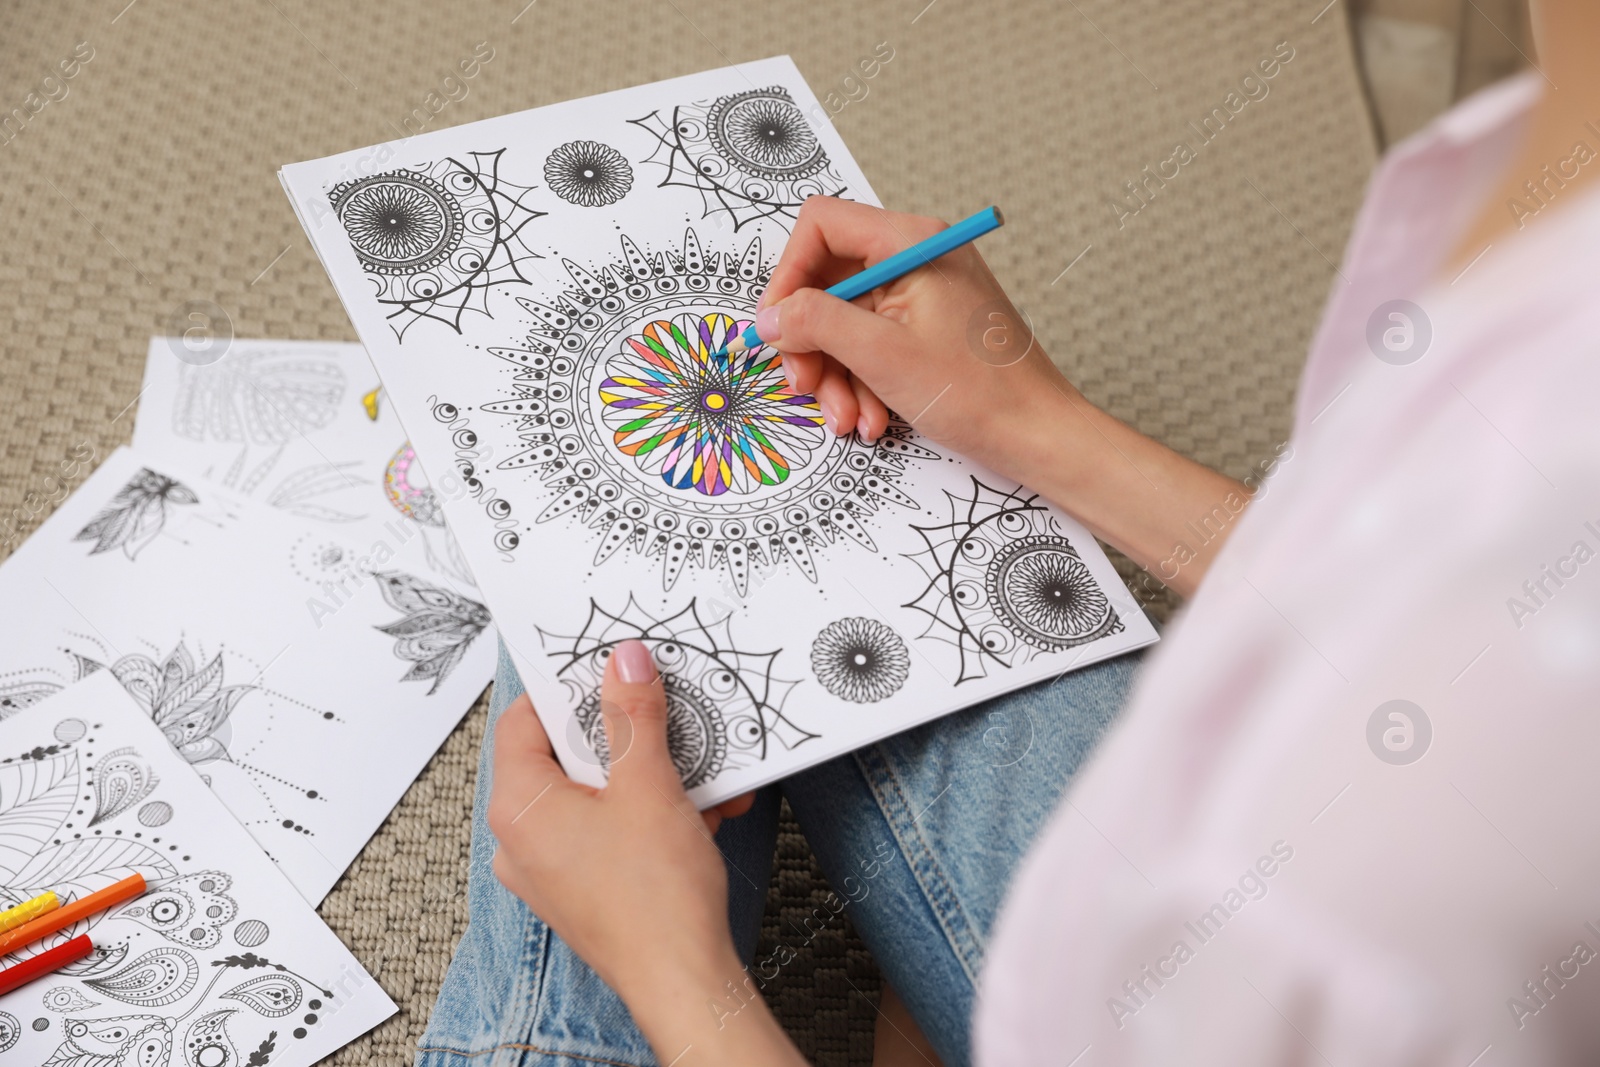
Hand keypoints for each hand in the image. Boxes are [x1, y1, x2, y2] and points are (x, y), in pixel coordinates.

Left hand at [488, 641, 803, 1064]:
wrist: (683, 979)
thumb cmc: (654, 900)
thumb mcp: (649, 784)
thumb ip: (633, 715)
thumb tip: (622, 663)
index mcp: (519, 807)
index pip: (523, 720)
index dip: (567, 689)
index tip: (607, 671)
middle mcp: (522, 839)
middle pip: (564, 755)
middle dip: (624, 734)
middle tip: (660, 715)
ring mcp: (552, 868)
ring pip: (595, 792)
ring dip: (649, 775)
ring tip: (695, 769)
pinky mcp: (584, 887)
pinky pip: (610, 829)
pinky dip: (651, 813)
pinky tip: (700, 809)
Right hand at [760, 196, 1249, 599]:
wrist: (1038, 437)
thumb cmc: (979, 392)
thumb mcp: (880, 353)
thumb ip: (815, 322)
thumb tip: (768, 315)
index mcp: (910, 242)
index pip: (821, 226)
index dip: (789, 275)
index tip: (777, 327)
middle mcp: (916, 259)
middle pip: (828, 281)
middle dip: (811, 340)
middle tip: (804, 385)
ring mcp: (922, 297)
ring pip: (845, 322)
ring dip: (835, 374)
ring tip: (848, 418)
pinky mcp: (927, 332)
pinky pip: (871, 346)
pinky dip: (862, 383)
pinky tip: (872, 419)